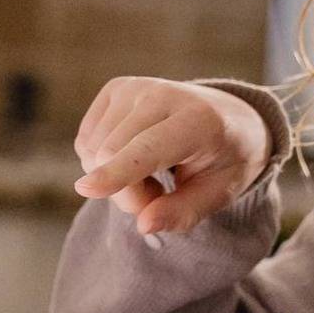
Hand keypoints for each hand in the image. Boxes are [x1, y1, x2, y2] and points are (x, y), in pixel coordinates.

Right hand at [72, 77, 272, 234]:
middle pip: (110, 155)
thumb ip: (182, 212)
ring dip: (115, 179)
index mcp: (197, 119)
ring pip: (92, 151)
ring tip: (152, 174)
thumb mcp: (220, 193)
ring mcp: (133, 87)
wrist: (228, 116)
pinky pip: (85, 142)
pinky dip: (103, 163)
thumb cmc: (224, 159)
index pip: (147, 149)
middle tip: (157, 198)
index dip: (117, 172)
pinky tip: (133, 157)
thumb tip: (144, 226)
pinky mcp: (114, 89)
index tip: (86, 189)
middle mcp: (161, 93)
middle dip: (125, 195)